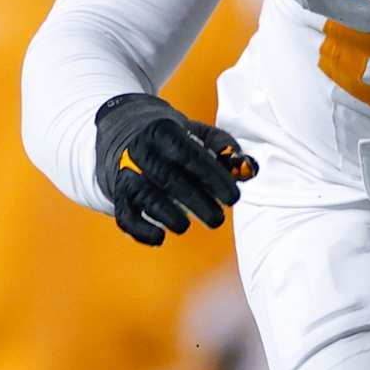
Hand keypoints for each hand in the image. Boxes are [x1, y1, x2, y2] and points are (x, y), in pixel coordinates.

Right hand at [93, 92, 257, 247]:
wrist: (127, 134)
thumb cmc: (174, 139)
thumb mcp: (198, 133)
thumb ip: (226, 149)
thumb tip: (251, 168)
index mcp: (164, 131)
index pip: (191, 156)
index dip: (213, 177)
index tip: (234, 197)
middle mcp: (141, 151)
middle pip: (168, 178)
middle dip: (195, 201)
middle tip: (217, 219)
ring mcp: (126, 173)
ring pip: (145, 196)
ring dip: (167, 215)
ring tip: (186, 226)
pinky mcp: (118, 193)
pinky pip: (124, 215)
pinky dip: (140, 230)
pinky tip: (159, 238)